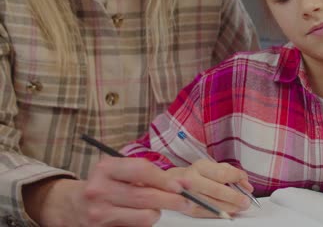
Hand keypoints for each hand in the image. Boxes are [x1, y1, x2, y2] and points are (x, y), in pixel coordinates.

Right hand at [24, 157, 190, 226]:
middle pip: (145, 197)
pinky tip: (139, 216)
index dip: (164, 179)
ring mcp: (99, 213)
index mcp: (105, 169)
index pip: (141, 170)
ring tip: (153, 208)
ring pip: (144, 216)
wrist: (70, 205)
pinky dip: (143, 222)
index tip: (180, 185)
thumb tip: (179, 183)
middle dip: (171, 200)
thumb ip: (144, 174)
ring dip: (156, 213)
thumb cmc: (103, 184)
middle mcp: (99, 190)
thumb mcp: (118, 171)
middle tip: (185, 201)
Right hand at [166, 159, 253, 217]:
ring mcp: (188, 195)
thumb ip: (231, 172)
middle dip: (234, 197)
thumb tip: (246, 185)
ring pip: (212, 203)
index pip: (222, 173)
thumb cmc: (198, 174)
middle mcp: (192, 179)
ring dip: (229, 207)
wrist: (172, 182)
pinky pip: (206, 213)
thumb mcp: (213, 167)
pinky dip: (219, 213)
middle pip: (217, 190)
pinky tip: (228, 213)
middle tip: (245, 201)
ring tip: (239, 208)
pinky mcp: (187, 208)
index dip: (237, 179)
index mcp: (201, 166)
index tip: (246, 185)